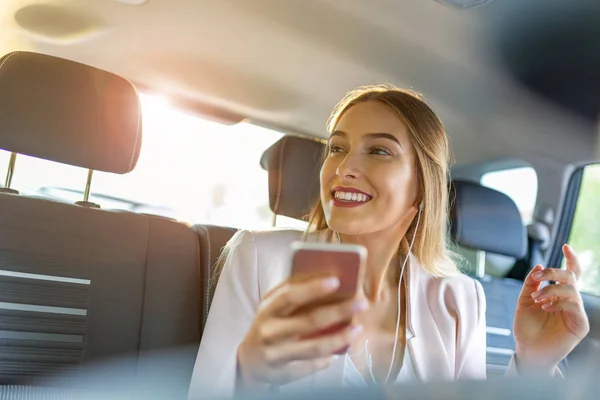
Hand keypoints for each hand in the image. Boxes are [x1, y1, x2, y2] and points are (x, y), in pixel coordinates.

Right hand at [237, 277, 367, 388]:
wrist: (249, 361)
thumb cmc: (269, 325)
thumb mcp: (272, 307)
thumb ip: (291, 293)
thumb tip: (325, 278)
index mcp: (267, 309)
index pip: (290, 296)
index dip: (313, 288)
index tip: (336, 280)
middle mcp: (269, 331)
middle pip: (308, 321)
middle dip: (338, 311)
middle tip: (361, 304)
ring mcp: (275, 354)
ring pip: (313, 348)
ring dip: (339, 338)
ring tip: (357, 329)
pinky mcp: (281, 374)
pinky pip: (310, 367)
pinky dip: (327, 360)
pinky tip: (339, 353)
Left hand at [513, 244, 589, 374]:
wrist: (527, 350)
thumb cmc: (526, 327)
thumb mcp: (524, 300)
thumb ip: (531, 283)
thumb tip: (538, 265)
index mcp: (558, 294)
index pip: (570, 273)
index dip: (572, 259)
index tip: (565, 246)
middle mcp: (570, 301)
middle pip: (571, 277)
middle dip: (553, 272)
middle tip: (537, 277)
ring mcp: (576, 313)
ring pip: (571, 289)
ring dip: (551, 290)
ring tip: (537, 299)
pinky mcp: (580, 325)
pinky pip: (574, 306)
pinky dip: (558, 303)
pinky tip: (546, 308)